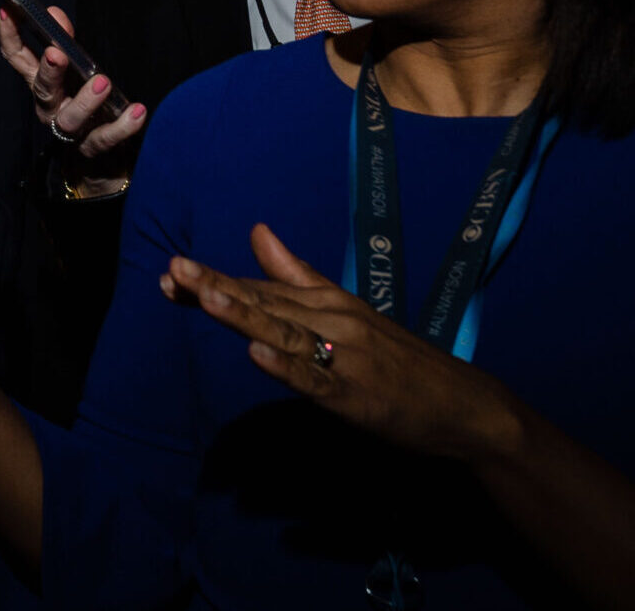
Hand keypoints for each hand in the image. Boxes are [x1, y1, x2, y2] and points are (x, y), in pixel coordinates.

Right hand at [0, 8, 146, 162]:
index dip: (9, 36)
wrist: (98, 160)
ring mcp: (70, 130)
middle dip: (48, 71)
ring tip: (102, 83)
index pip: (17, 58)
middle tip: (57, 54)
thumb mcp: (74, 70)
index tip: (7, 11)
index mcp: (41, 83)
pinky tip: (136, 111)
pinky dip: (121, 126)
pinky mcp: (92, 148)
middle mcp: (49, 107)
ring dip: (84, 100)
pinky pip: (105, 138)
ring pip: (70, 119)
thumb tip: (54, 13)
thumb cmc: (83, 103)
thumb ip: (65, 41)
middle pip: (42, 90)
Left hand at [163, 223, 525, 463]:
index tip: (172, 271)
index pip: (260, 288)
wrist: (463, 404)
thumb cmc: (398, 358)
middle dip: (217, 289)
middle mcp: (333, 322)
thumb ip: (296, 273)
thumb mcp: (346, 309)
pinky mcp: (357, 396)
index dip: (215, 280)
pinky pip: (317, 381)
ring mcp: (346, 358)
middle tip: (174, 271)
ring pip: (286, 334)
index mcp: (326, 302)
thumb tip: (257, 231)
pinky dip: (288, 368)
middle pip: (266, 304)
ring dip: (246, 315)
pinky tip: (258, 356)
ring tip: (207, 298)